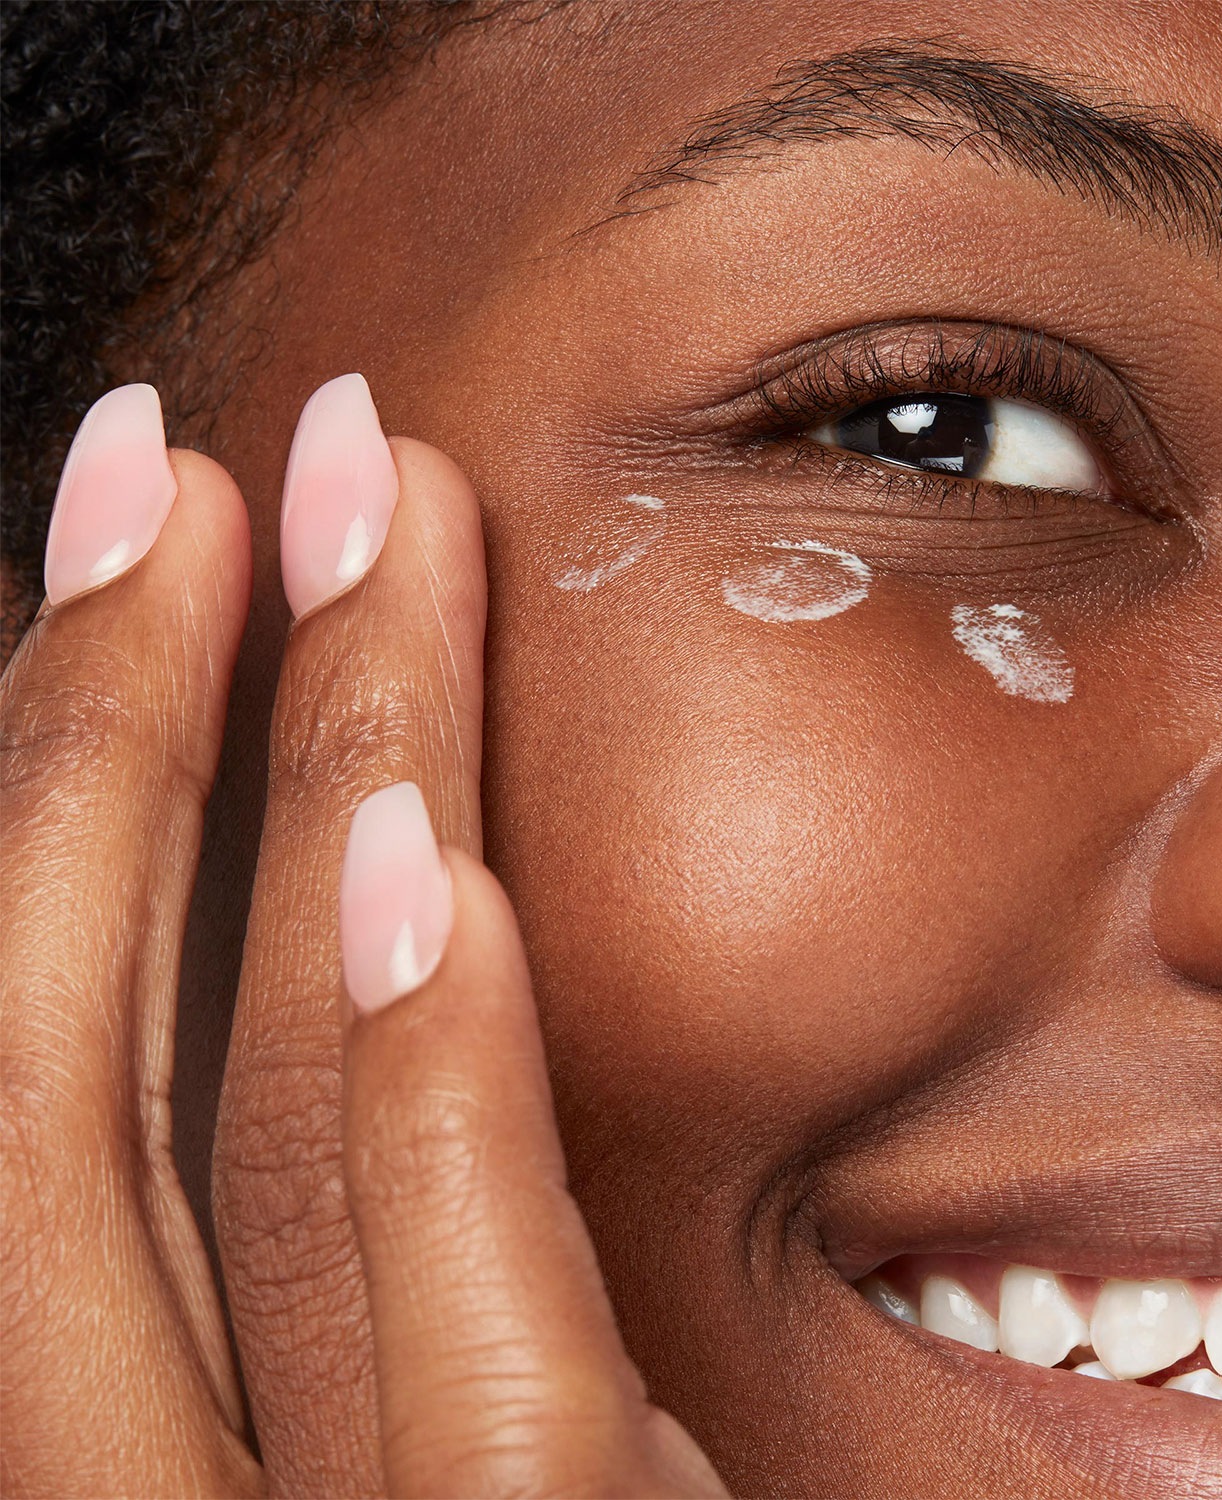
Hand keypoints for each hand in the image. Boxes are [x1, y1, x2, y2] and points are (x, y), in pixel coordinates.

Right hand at [1, 379, 726, 1496]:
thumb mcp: (447, 1445)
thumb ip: (388, 1266)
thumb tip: (379, 926)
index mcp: (128, 1444)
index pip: (58, 1085)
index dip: (70, 794)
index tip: (147, 553)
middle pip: (72, 1072)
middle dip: (106, 729)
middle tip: (180, 461)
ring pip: (240, 1146)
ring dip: (289, 796)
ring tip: (326, 514)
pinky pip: (462, 1348)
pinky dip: (416, 1090)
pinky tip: (429, 861)